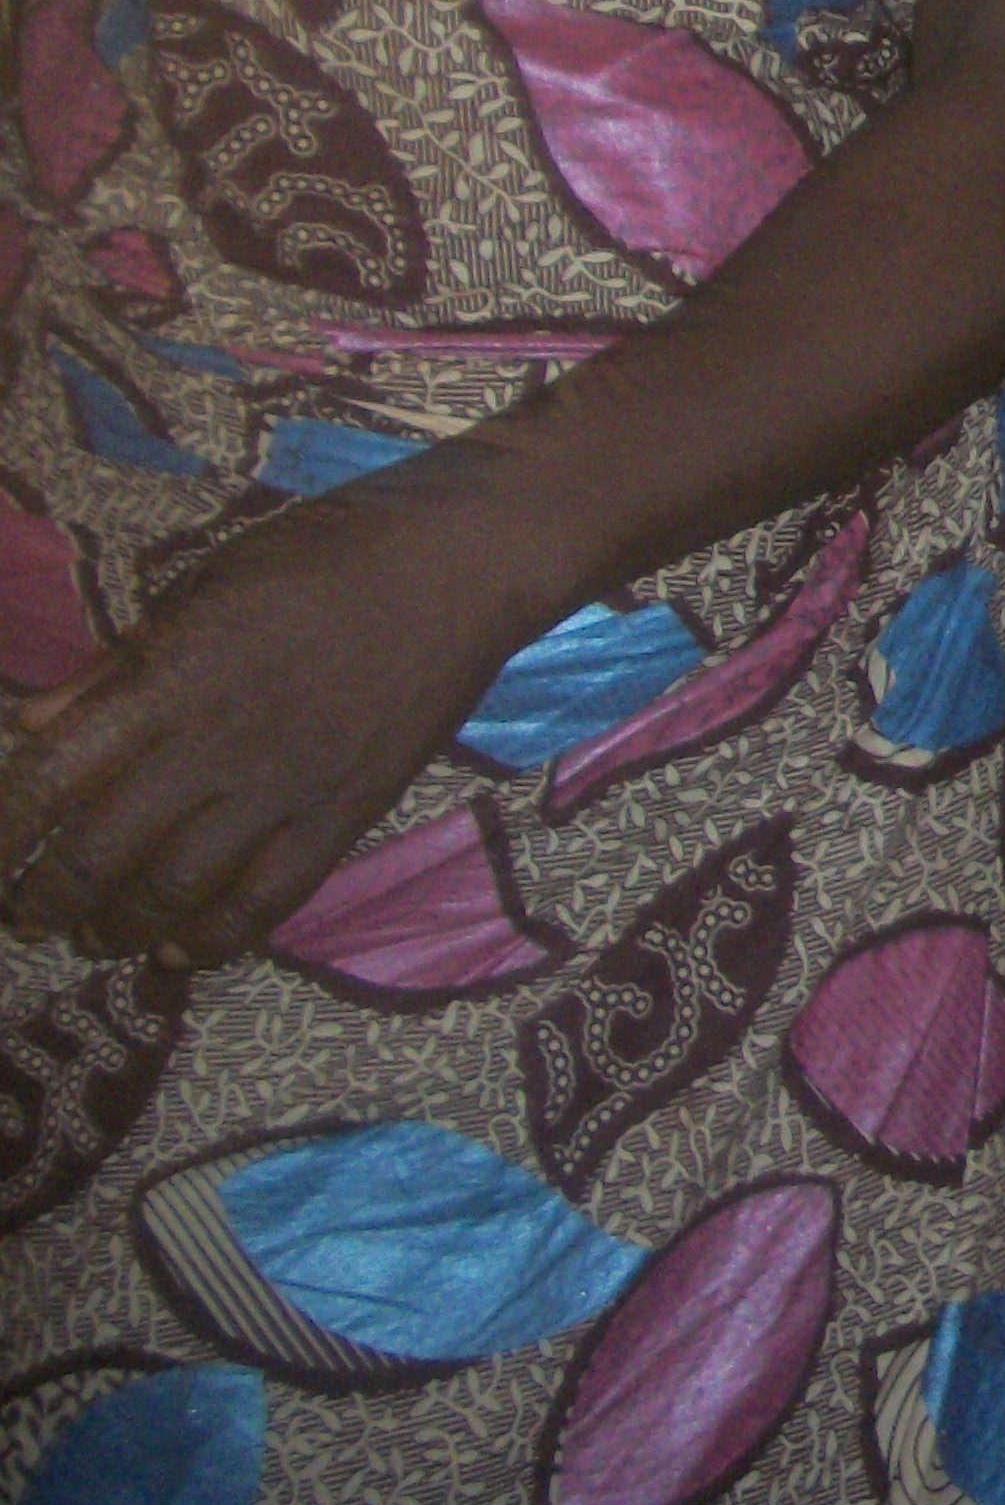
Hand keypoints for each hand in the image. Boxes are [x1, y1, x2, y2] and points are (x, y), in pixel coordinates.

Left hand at [0, 483, 551, 967]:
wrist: (459, 567)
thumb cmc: (325, 553)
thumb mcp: (203, 584)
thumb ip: (118, 666)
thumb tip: (32, 726)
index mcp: (169, 680)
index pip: (50, 778)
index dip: (4, 832)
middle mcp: (213, 747)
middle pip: (100, 853)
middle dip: (47, 898)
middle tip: (28, 914)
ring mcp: (282, 789)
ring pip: (173, 892)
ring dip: (117, 927)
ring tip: (95, 936)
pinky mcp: (342, 815)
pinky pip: (265, 902)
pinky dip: (212, 940)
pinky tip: (179, 951)